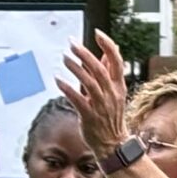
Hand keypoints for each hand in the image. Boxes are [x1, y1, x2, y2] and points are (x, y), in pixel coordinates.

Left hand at [58, 31, 130, 154]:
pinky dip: (67, 88)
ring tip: (64, 58)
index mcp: (118, 86)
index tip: (97, 33)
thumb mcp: (115, 93)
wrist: (113, 144)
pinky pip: (78, 99)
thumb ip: (109, 72)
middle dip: (85, 54)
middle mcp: (111, 94)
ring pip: (89, 82)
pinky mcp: (89, 116)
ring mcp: (101, 105)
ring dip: (75, 68)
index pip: (117, 61)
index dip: (108, 46)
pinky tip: (58, 79)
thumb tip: (107, 53)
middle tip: (72, 43)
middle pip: (99, 69)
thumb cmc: (111, 117)